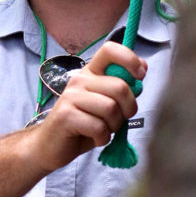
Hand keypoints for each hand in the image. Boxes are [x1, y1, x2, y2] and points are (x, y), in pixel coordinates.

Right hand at [31, 41, 146, 171]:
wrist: (51, 146)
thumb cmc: (83, 124)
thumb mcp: (105, 103)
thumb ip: (122, 86)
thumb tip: (144, 66)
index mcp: (90, 72)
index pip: (110, 50)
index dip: (130, 59)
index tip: (139, 76)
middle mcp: (79, 80)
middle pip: (119, 87)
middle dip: (128, 109)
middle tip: (118, 120)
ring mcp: (70, 96)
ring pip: (111, 109)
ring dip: (113, 126)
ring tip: (103, 130)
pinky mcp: (66, 115)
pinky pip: (99, 127)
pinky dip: (103, 138)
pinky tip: (94, 138)